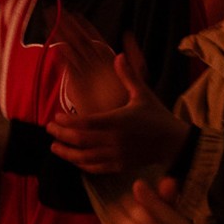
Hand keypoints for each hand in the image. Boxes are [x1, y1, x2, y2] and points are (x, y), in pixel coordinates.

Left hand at [50, 20, 189, 174]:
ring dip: (67, 153)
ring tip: (54, 146)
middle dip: (61, 135)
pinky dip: (82, 164)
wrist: (174, 143)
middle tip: (49, 128)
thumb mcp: (142, 94)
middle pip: (80, 140)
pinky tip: (74, 159)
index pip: (85, 123)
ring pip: (84, 158)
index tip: (56, 116)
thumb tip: (119, 55)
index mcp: (117, 121)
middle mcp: (114, 140)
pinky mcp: (119, 167)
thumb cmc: (157, 116)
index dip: (67, 121)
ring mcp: (116, 156)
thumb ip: (128, 76)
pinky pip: (95, 168)